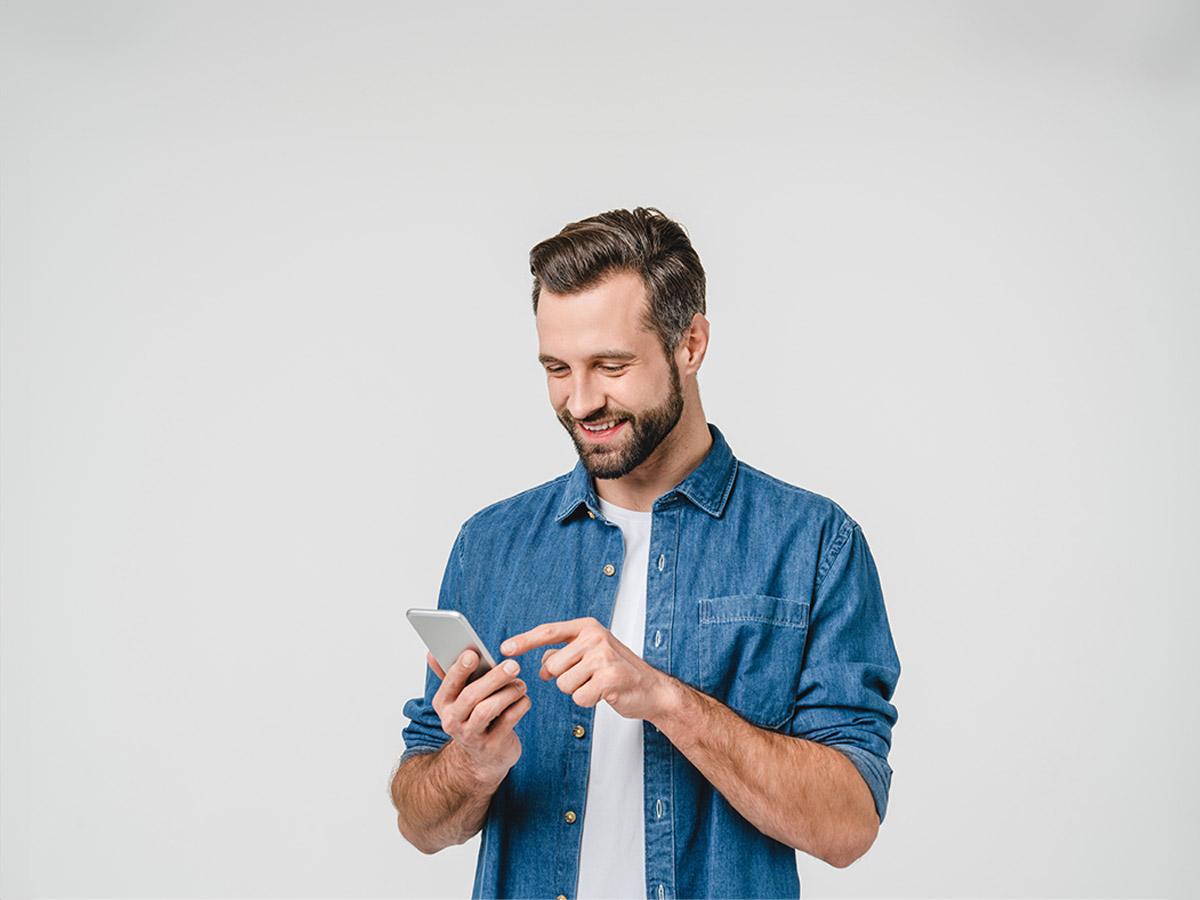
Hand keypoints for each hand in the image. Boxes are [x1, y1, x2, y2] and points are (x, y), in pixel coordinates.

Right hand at [429, 650, 529, 784]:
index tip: (473, 654)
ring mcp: (472, 736)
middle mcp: (453, 721)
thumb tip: (432, 653)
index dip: (460, 668)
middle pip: (471, 696)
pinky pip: (508, 720)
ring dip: (509, 693)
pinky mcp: (492, 746)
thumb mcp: (458, 698)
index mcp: (443, 704)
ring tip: (520, 685)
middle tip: (513, 665)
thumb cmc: (472, 718)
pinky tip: (523, 699)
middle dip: (493, 678)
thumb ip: (449, 674)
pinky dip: (520, 706)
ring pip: (489, 709)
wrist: (481, 759)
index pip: (449, 683)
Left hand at [501, 618, 674, 721]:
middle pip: (553, 666)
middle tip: (588, 677)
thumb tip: (542, 666)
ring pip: (563, 684)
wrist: (652, 689)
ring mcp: (603, 657)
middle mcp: (595, 637)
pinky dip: (588, 701)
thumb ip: (564, 655)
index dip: (524, 641)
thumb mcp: (590, 654)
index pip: (548, 631)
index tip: (504, 649)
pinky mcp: (609, 678)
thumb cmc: (618, 672)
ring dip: (577, 690)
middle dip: (564, 678)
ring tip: (597, 684)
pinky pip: (578, 698)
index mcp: (587, 627)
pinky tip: (603, 694)